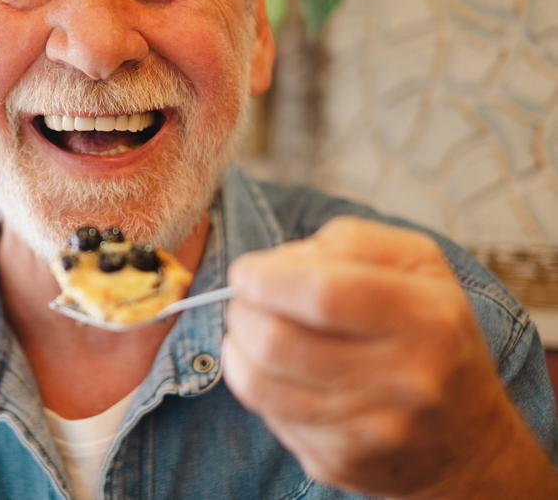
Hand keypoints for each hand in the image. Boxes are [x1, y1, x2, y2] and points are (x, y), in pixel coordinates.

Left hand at [222, 216, 557, 498]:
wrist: (469, 442)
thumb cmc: (431, 333)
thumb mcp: (419, 266)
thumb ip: (352, 242)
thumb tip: (278, 261)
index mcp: (427, 318)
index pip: (323, 293)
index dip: (267, 278)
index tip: (245, 271)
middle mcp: (405, 379)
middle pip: (279, 342)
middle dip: (241, 312)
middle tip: (243, 300)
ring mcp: (372, 430)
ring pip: (260, 385)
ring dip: (235, 347)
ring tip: (248, 330)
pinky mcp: (341, 462)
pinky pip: (269, 415)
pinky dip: (256, 384)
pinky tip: (274, 370)